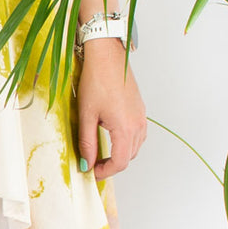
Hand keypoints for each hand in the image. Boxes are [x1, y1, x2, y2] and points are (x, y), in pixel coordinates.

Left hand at [76, 39, 146, 179]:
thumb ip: (87, 142)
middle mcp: (138, 124)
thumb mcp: (86, 114)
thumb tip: (86, 163)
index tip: (92, 172)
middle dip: (111, 164)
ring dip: (120, 153)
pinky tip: (112, 136)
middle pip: (128, 157)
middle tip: (93, 163)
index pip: (119, 162)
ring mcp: (141, 116)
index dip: (105, 172)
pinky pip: (138, 134)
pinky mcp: (140, 109)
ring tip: (101, 151)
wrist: (108, 56)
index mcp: (125, 128)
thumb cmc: (96, 80)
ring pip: (134, 146)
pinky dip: (126, 141)